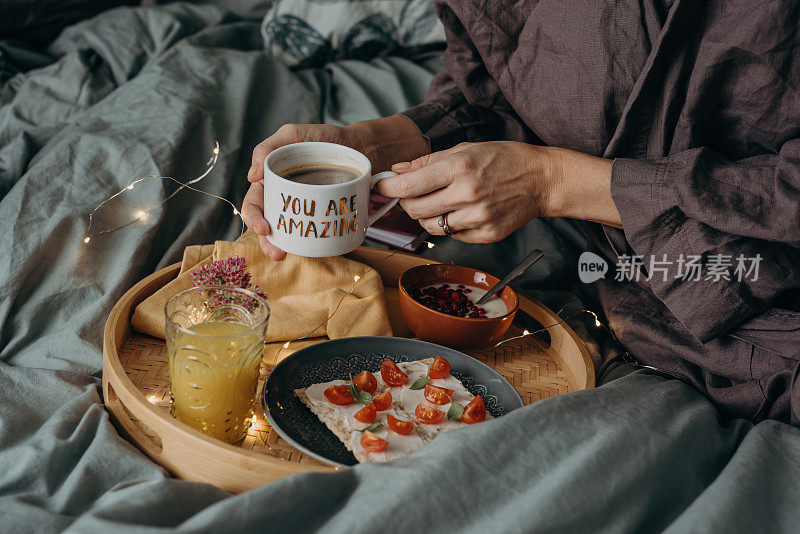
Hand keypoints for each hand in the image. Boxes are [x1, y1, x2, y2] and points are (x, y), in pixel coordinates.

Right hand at [241, 115, 427, 259]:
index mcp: (272, 182)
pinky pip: (315, 234)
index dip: (253, 217)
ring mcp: (305, 210)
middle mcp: (285, 199)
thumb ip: (269, 148)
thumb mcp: (293, 134)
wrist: (360, 145)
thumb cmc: (323, 138)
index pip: (255, 203)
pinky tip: (315, 250)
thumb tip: (252, 176)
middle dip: (267, 242)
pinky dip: (312, 245)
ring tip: (285, 255)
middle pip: (268, 225)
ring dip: (284, 247)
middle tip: (277, 253)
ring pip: (288, 234)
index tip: (263, 228)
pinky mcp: (324, 217)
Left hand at [375, 141, 618, 242]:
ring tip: (441, 202)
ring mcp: (478, 218)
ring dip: (428, 216)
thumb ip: (428, 162)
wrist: (541, 180)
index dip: (389, 188)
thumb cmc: (503, 159)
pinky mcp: (487, 234)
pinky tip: (463, 211)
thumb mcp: (465, 149)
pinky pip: (453, 235)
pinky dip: (450, 225)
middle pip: (415, 210)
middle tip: (411, 195)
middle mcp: (468, 194)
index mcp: (460, 168)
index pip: (410, 186)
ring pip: (432, 226)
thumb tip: (397, 171)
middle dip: (406, 203)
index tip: (382, 187)